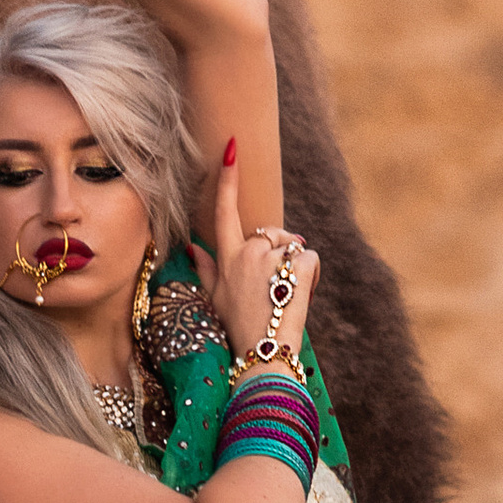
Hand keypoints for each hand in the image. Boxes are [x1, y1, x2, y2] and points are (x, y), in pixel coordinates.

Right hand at [186, 142, 319, 367]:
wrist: (261, 353)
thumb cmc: (237, 329)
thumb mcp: (214, 298)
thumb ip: (205, 268)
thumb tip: (191, 246)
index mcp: (227, 256)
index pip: (224, 210)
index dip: (227, 179)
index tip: (232, 148)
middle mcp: (247, 251)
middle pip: (271, 234)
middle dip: (279, 254)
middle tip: (274, 290)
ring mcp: (271, 258)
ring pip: (293, 247)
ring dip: (295, 268)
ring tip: (284, 297)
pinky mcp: (296, 265)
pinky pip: (310, 259)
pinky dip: (311, 276)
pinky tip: (300, 296)